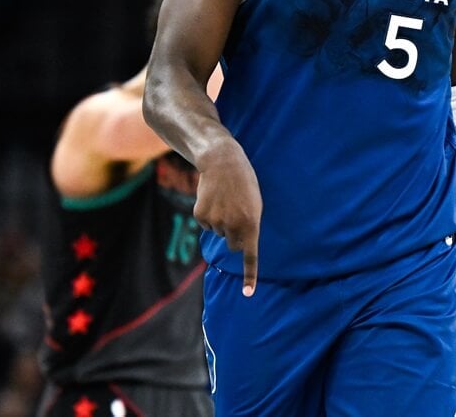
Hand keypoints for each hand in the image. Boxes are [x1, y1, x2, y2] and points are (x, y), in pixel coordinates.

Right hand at [194, 143, 261, 295]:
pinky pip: (205, 224)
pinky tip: (213, 199)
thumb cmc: (244, 183)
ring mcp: (214, 221)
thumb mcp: (255, 204)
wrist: (223, 162)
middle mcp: (232, 225)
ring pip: (218, 233)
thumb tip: (237, 247)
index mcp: (251, 223)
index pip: (250, 254)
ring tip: (226, 200)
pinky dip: (208, 215)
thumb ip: (249, 226)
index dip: (250, 275)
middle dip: (235, 235)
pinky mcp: (200, 215)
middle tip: (236, 213)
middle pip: (233, 244)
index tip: (248, 294)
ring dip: (222, 221)